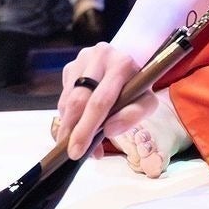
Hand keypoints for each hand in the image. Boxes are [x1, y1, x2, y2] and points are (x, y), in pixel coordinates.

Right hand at [55, 42, 157, 160]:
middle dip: (72, 130)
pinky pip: (63, 96)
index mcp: (122, 64)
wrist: (128, 66)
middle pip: (79, 100)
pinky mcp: (70, 66)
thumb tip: (108, 131)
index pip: (100, 101)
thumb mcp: (145, 102)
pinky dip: (67, 116)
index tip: (77, 151)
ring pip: (67, 100)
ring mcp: (82, 59)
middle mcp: (100, 56)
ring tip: (74, 141)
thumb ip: (133, 116)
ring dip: (68, 125)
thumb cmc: (137, 88)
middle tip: (70, 152)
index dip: (86, 128)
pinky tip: (76, 124)